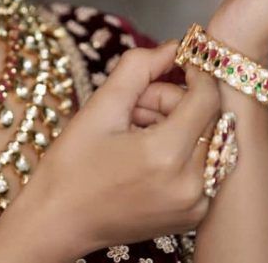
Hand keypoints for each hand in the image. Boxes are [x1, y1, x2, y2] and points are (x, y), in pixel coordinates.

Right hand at [0, 43, 219, 262]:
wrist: (59, 221)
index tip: (177, 60)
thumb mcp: (100, 106)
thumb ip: (138, 67)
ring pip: (207, 139)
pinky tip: (147, 150)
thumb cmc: (72, 165)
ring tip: (136, 129)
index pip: (207, 97)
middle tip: (136, 104)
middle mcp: (190, 183)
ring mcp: (195, 204)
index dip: (195, 71)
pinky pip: (203, 164)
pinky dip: (182, 149)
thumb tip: (172, 47)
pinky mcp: (194, 215)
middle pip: (206, 117)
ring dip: (179, 124)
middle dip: (176, 99)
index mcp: (166, 154)